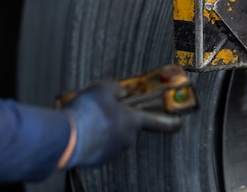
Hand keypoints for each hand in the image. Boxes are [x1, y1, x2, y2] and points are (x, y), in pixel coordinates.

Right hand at [62, 81, 180, 168]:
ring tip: (88, 117)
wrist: (68, 137)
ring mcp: (113, 151)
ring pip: (113, 135)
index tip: (178, 122)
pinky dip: (93, 137)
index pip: (158, 121)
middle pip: (128, 126)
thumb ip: (115, 88)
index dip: (169, 120)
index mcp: (133, 121)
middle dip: (118, 117)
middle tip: (104, 108)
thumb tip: (120, 91)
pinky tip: (82, 128)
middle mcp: (127, 139)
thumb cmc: (88, 112)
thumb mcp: (103, 88)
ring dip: (104, 127)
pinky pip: (100, 144)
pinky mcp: (99, 159)